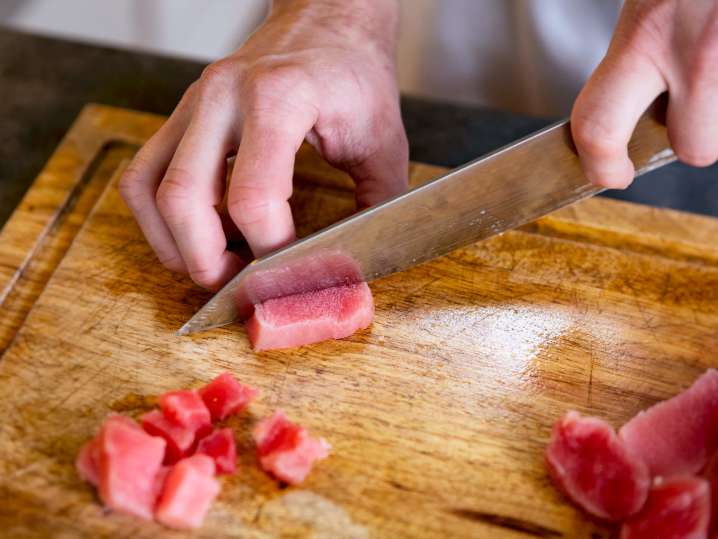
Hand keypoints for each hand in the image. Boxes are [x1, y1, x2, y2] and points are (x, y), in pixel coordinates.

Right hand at [119, 0, 406, 289]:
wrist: (325, 21)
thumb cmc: (354, 78)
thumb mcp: (383, 142)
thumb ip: (378, 207)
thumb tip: (357, 267)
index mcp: (281, 97)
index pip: (254, 199)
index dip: (270, 253)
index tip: (290, 274)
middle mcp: (225, 96)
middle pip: (183, 197)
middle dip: (207, 261)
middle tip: (239, 287)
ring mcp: (195, 103)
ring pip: (148, 189)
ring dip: (174, 244)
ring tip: (214, 266)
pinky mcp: (182, 115)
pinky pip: (143, 174)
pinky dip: (158, 218)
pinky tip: (195, 234)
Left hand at [571, 0, 717, 187]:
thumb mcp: (648, 1)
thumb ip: (636, 52)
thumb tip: (630, 108)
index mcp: (644, 34)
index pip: (597, 127)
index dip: (600, 165)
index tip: (607, 173)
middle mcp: (699, 52)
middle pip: (695, 149)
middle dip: (689, 140)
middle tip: (684, 113)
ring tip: (717, 56)